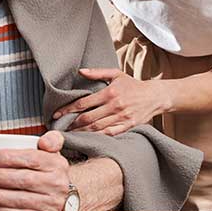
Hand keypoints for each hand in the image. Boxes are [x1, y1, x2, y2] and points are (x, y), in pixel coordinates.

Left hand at [0, 131, 69, 210]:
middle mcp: (58, 185)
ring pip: (20, 199)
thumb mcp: (52, 152)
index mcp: (58, 164)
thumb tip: (44, 142)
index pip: (32, 159)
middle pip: (24, 179)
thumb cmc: (47, 171)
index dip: (9, 158)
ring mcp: (52, 204)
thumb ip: (51, 140)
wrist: (62, 198)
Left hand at [52, 68, 172, 135]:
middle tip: (60, 128)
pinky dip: (98, 137)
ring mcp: (121, 118)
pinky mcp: (128, 126)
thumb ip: (97, 72)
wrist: (155, 96)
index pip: (83, 103)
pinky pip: (110, 134)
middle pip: (87, 118)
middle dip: (71, 124)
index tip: (56, 114)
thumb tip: (80, 71)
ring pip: (97, 128)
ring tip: (70, 135)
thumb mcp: (116, 74)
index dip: (67, 110)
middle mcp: (114, 106)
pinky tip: (88, 139)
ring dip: (82, 132)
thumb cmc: (133, 85)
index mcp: (109, 93)